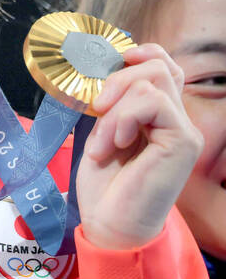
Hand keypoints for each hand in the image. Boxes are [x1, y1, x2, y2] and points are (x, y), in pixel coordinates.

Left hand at [76, 43, 203, 249]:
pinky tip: (114, 144)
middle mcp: (176, 118)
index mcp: (158, 114)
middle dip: (117, 79)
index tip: (111, 62)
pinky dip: (123, 117)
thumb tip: (100, 68)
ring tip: (103, 140)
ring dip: (116, 106)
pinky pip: (153, 102)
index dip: (140, 53)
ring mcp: (182, 130)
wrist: (111, 224)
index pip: (164, 64)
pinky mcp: (183, 141)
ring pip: (152, 81)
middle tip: (96, 107)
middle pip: (158, 66)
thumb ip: (112, 102)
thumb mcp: (102, 130)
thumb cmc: (105, 183)